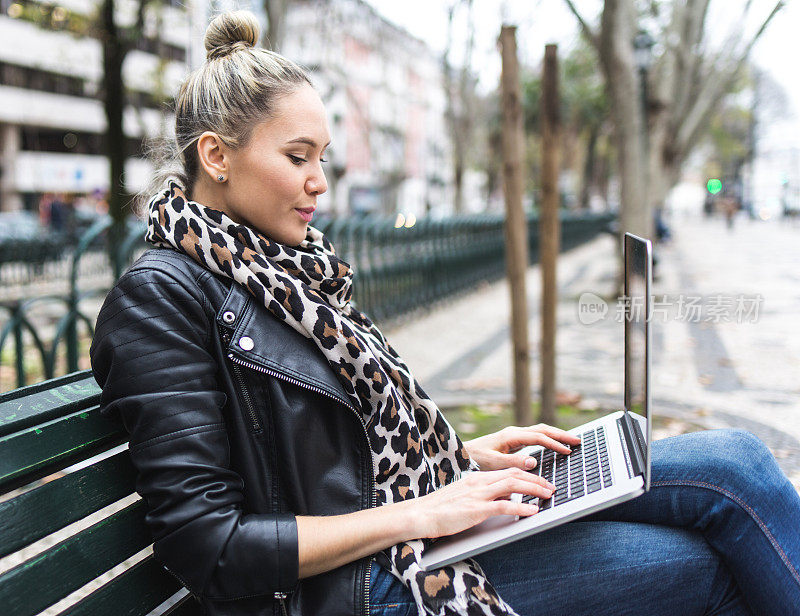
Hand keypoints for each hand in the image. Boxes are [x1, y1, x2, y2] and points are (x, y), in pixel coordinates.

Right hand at [408, 467, 555, 538]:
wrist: (420, 514)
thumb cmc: (440, 508)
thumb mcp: (465, 495)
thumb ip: (484, 494)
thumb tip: (504, 499)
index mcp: (478, 478)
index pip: (508, 472)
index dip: (529, 475)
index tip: (542, 481)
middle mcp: (480, 482)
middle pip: (514, 475)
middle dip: (537, 480)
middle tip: (552, 487)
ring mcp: (478, 495)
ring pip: (512, 486)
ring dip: (534, 489)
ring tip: (548, 495)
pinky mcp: (476, 510)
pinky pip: (503, 506)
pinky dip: (521, 508)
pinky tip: (532, 511)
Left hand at [463, 424, 581, 471]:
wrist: (463, 454)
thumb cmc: (476, 459)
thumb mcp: (494, 463)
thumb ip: (513, 462)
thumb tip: (534, 461)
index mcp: (511, 435)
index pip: (538, 437)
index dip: (554, 443)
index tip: (568, 450)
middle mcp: (515, 432)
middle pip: (543, 429)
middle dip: (561, 434)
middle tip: (578, 441)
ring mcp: (515, 435)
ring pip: (540, 431)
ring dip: (556, 435)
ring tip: (572, 441)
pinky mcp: (514, 441)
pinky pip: (536, 437)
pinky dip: (548, 439)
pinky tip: (555, 445)